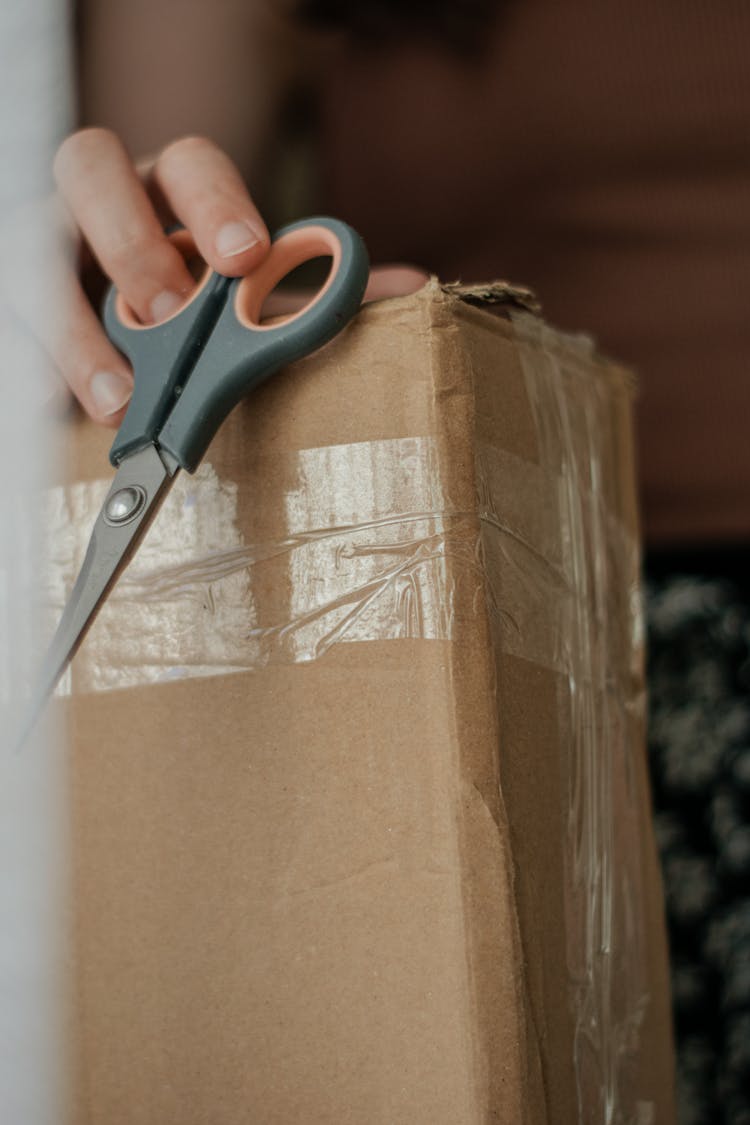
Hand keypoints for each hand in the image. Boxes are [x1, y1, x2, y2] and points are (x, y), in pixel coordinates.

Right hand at [52, 129, 427, 425]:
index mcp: (175, 192)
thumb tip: (414, 290)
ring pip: (33, 254)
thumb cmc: (200, 316)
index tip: (246, 258)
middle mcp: (105, 202)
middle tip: (170, 314)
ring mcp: (50, 248)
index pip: (189, 163)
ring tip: (121, 395)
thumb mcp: (254, 307)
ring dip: (74, 326)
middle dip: (130, 238)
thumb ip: (317, 298)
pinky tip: (63, 406)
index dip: (214, 201)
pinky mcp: (18, 308)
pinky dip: (38, 366)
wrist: (131, 350)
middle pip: (89, 169)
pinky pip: (13, 326)